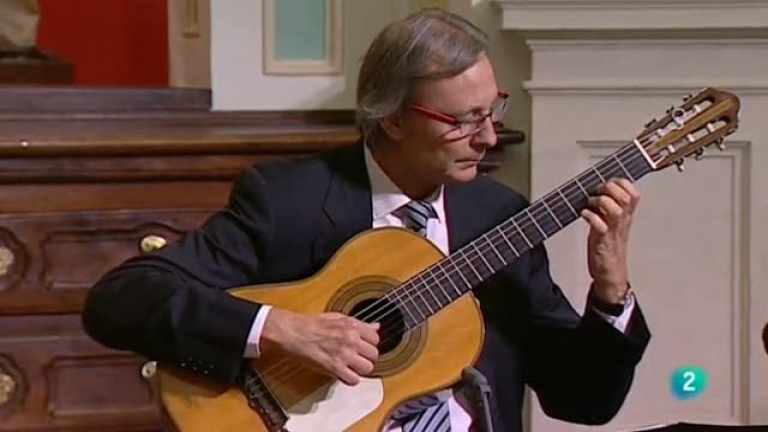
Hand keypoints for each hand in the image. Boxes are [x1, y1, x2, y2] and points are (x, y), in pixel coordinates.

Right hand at [260, 308, 379, 385]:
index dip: (369, 344)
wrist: (292, 333)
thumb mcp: (338, 318)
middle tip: (358, 357)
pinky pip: (354, 380)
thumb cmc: (311, 324)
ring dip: (360, 369)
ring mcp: (343, 355)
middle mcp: (351, 340)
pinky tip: (344, 373)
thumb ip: (359, 324)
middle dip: (367, 357)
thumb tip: (375, 326)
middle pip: (374, 354)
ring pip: (367, 368)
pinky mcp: (334, 368)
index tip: (364, 346)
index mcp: (352, 326)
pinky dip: (350, 379)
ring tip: (352, 366)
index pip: (376, 338)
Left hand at [581, 178, 639, 302]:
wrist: (610, 274)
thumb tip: (597, 190)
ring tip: (590, 203)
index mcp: (626, 216)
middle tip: (596, 192)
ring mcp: (614, 231)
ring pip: (616, 209)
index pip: (634, 193)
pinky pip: (601, 226)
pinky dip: (591, 217)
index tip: (606, 183)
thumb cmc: (608, 247)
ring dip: (600, 201)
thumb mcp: (611, 223)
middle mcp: (622, 222)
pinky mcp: (604, 242)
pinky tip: (584, 215)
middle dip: (610, 188)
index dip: (621, 183)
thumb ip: (608, 207)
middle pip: (627, 197)